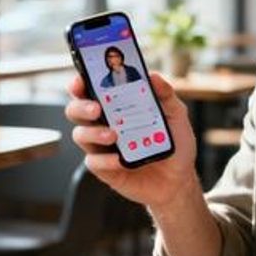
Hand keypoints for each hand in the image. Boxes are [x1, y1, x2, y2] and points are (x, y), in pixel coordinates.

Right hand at [65, 72, 199, 208]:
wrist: (179, 178)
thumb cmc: (175, 143)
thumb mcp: (176, 115)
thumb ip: (165, 94)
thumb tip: (152, 76)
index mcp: (117, 106)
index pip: (90, 89)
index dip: (80, 83)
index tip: (81, 80)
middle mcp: (104, 123)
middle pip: (76, 110)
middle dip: (81, 107)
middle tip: (96, 109)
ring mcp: (102, 146)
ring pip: (80, 135)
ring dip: (93, 133)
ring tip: (113, 135)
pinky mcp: (104, 168)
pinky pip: (94, 162)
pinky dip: (105, 160)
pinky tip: (120, 160)